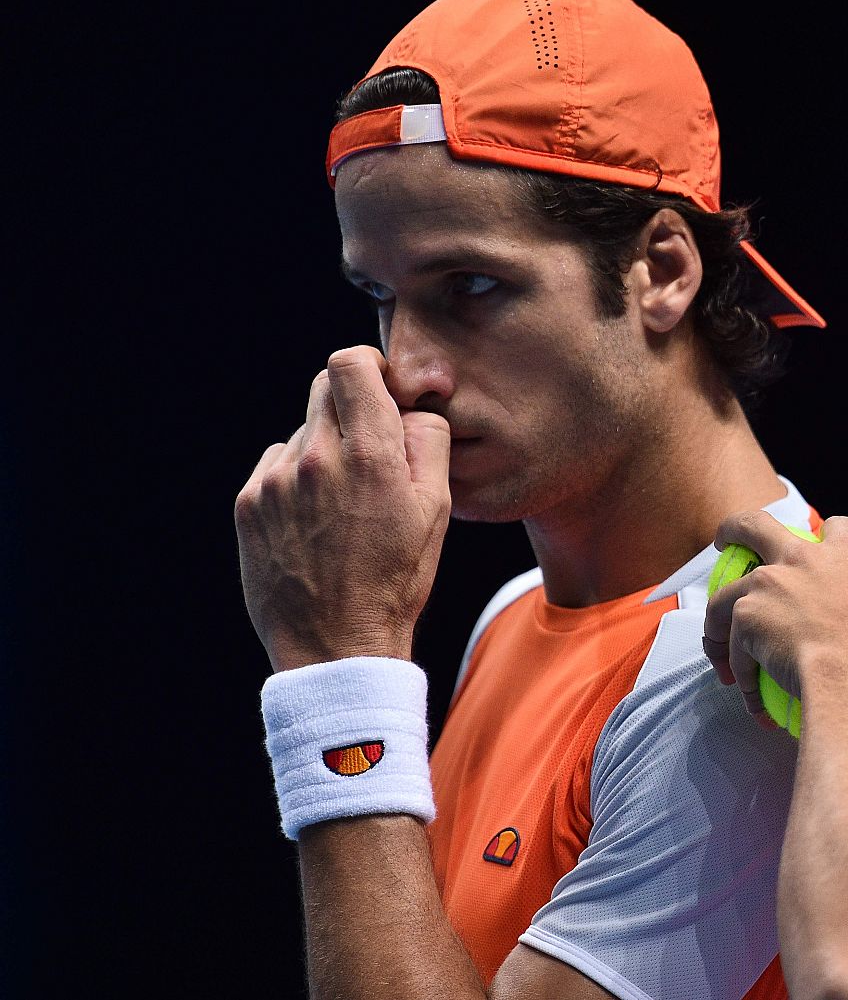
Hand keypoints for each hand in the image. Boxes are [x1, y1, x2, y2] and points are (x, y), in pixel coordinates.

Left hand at [234, 346, 450, 671]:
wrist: (337, 644)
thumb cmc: (396, 579)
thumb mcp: (437, 510)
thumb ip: (428, 441)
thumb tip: (411, 406)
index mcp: (369, 455)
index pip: (350, 363)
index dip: (370, 367)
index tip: (382, 391)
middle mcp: (315, 458)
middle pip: (324, 388)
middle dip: (351, 406)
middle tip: (371, 451)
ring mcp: (275, 482)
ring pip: (304, 432)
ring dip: (326, 449)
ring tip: (345, 505)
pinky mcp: (250, 505)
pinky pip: (277, 466)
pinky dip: (298, 479)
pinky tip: (317, 520)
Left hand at [701, 512, 847, 721]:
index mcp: (844, 554)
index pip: (835, 527)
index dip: (829, 535)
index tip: (822, 547)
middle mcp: (798, 560)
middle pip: (753, 526)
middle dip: (735, 530)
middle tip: (725, 542)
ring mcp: (766, 587)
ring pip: (726, 594)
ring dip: (720, 620)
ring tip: (721, 651)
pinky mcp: (744, 620)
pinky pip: (731, 645)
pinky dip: (736, 670)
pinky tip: (746, 697)